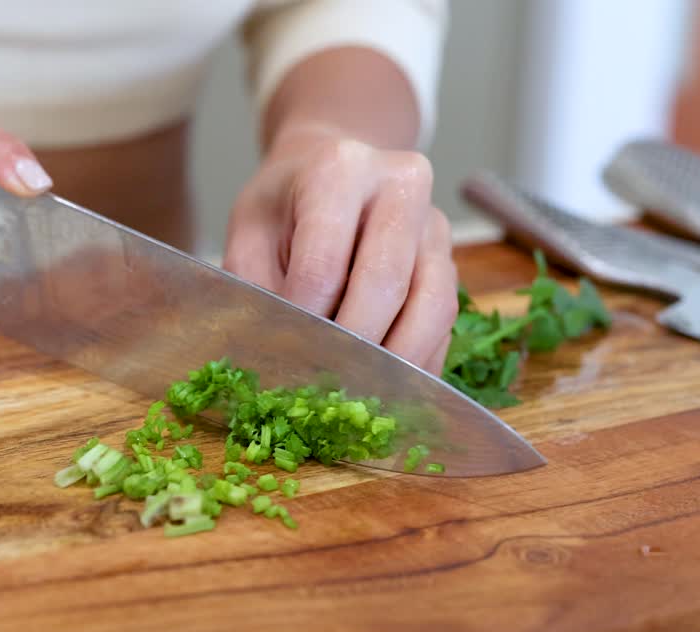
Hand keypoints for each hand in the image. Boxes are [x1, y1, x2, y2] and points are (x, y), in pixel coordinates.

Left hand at [224, 126, 457, 374]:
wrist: (326, 169)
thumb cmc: (284, 206)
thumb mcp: (248, 233)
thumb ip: (258, 288)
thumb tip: (280, 356)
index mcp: (338, 171)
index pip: (323, 264)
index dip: (304, 320)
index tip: (286, 354)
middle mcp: (400, 187)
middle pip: (386, 284)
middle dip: (353, 346)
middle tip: (325, 389)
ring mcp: (434, 224)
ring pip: (434, 305)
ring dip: (397, 362)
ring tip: (361, 395)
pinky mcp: (451, 258)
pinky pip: (447, 322)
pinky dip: (420, 360)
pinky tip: (390, 387)